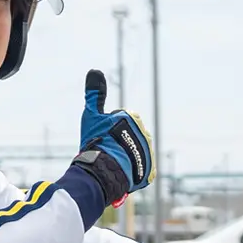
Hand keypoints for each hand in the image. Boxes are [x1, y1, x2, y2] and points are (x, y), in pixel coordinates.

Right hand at [70, 70, 153, 205]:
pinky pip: (140, 169)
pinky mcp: (150, 170)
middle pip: (126, 138)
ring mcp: (148, 152)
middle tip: (104, 150)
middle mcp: (144, 133)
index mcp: (133, 118)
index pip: (117, 122)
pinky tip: (121, 172)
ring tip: (111, 163)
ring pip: (132, 153)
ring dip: (123, 157)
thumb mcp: (92, 115)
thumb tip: (95, 70)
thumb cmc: (96, 141)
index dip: (106, 130)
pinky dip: (131, 171)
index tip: (100, 137)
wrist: (104, 171)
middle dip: (116, 143)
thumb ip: (95, 94)